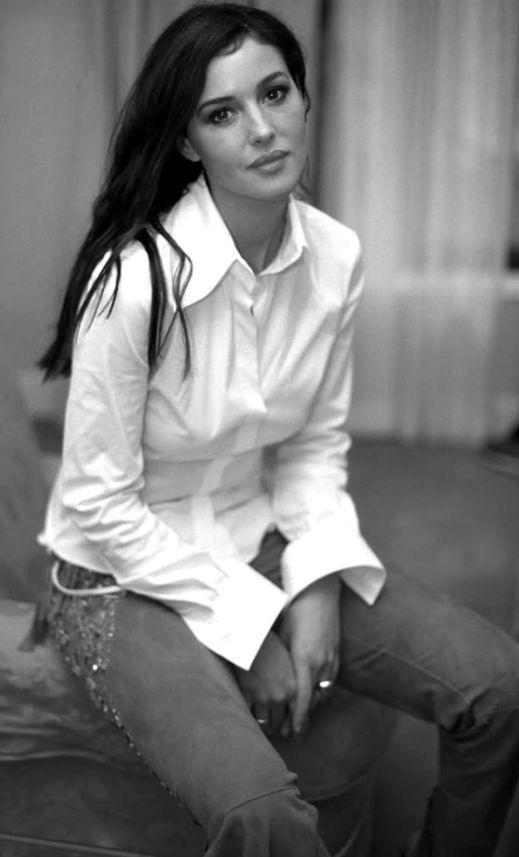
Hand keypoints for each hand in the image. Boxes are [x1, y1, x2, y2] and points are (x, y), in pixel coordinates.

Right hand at [235, 631, 296, 735]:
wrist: (254, 638)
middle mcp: (281, 697)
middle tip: (275, 727)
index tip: (291, 730)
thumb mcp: (290, 664)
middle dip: (277, 726)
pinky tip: (250, 713)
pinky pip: (250, 713)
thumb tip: (294, 697)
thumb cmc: (273, 647)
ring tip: (262, 724)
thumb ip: (294, 683)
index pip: (296, 715)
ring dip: (264, 724)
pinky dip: (250, 715)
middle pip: (280, 722)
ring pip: (264, 722)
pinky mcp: (248, 695)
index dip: (294, 725)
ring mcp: (263, 698)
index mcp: (294, 689)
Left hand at [279, 574, 340, 734]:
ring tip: (302, 714)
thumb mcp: (282, 635)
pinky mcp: (337, 652)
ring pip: (324, 691)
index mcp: (304, 659)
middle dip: (304, 715)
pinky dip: (323, 690)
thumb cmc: (296, 611)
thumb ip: (278, 659)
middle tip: (293, 729)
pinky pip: (332, 679)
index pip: (302, 697)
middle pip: (314, 699)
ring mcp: (331, 658)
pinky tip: (315, 693)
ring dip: (314, 704)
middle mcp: (320, 662)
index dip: (299, 716)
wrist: (320, 593)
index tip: (295, 730)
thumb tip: (260, 674)